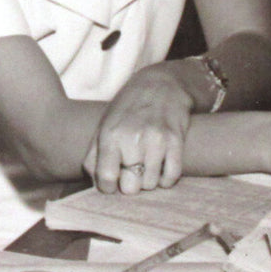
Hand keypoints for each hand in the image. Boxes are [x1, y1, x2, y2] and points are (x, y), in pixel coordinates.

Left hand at [84, 64, 195, 194]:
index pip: (106, 178)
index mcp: (110, 135)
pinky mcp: (176, 141)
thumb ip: (94, 156)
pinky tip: (161, 168)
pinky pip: (171, 176)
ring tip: (146, 165)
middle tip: (131, 172)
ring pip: (151, 184)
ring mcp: (156, 140)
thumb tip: (96, 183)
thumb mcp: (104, 126)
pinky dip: (166, 178)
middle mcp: (132, 138)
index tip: (112, 183)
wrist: (160, 85)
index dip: (108, 187)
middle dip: (130, 184)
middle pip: (130, 187)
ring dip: (148, 179)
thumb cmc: (128, 109)